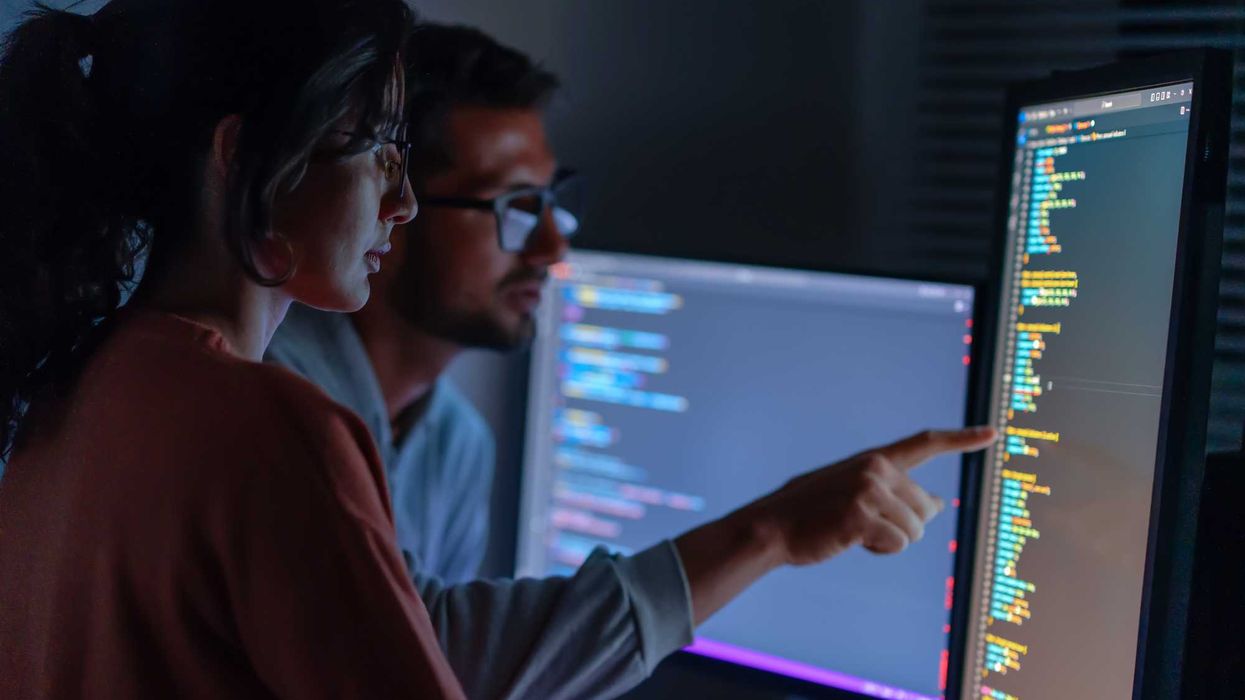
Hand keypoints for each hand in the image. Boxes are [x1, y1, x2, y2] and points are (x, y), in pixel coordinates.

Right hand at [747, 427, 996, 565]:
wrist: (771, 527)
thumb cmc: (813, 514)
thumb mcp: (856, 495)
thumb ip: (896, 494)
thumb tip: (939, 505)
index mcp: (874, 459)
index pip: (924, 444)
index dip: (962, 439)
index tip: (993, 433)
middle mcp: (875, 469)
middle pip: (925, 509)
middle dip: (904, 527)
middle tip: (864, 526)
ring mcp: (868, 490)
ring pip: (915, 531)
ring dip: (889, 541)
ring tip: (852, 532)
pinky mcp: (860, 516)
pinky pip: (896, 544)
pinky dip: (879, 551)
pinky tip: (850, 541)